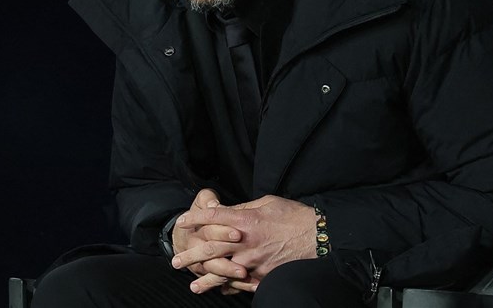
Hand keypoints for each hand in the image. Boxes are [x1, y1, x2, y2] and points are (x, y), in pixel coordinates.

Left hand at [174, 195, 316, 285]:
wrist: (317, 236)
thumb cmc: (293, 216)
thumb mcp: (267, 202)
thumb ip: (244, 208)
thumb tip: (226, 211)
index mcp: (246, 220)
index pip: (213, 217)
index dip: (195, 217)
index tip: (182, 221)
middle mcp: (245, 242)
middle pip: (211, 248)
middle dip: (191, 254)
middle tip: (176, 260)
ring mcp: (253, 262)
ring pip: (223, 272)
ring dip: (206, 279)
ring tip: (193, 285)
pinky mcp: (263, 275)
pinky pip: (242, 284)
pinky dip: (230, 287)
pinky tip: (221, 290)